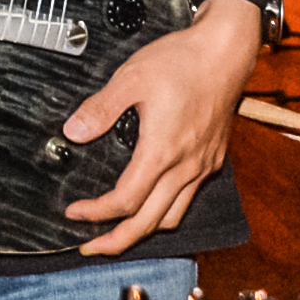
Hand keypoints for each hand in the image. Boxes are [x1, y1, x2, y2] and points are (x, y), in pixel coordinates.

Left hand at [59, 2, 261, 253]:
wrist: (226, 51)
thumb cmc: (182, 61)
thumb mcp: (130, 78)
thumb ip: (100, 109)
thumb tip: (72, 132)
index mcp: (162, 152)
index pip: (125, 202)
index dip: (95, 214)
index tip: (74, 213)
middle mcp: (186, 167)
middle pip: (149, 223)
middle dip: (117, 241)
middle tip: (90, 248)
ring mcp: (203, 165)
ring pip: (173, 216)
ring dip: (144, 230)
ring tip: (120, 232)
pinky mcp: (213, 159)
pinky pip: (188, 198)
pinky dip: (166, 210)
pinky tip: (151, 201)